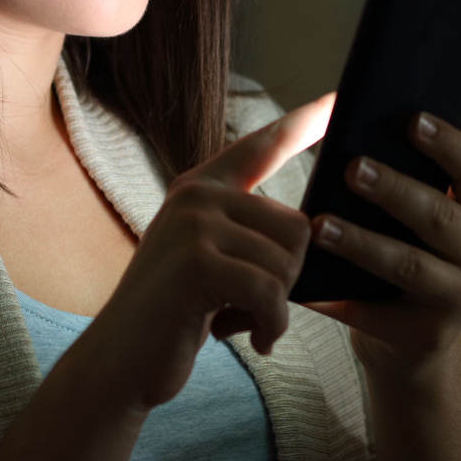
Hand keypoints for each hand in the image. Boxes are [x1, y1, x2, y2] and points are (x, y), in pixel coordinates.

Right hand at [82, 96, 331, 411]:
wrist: (120, 363)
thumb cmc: (177, 316)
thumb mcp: (210, 260)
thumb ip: (249, 233)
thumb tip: (315, 228)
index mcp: (202, 188)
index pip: (263, 145)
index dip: (306, 121)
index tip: (340, 98)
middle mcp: (197, 195)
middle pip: (298, 226)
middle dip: (289, 278)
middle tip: (251, 306)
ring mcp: (193, 225)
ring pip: (288, 263)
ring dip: (278, 308)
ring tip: (241, 320)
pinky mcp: (196, 263)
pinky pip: (270, 292)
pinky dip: (272, 326)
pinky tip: (254, 340)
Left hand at [304, 114, 460, 376]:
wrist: (409, 337)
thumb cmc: (408, 250)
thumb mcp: (423, 210)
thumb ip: (416, 170)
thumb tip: (387, 105)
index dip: (449, 144)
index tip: (412, 119)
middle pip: (441, 217)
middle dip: (395, 190)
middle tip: (351, 168)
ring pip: (409, 266)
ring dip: (362, 244)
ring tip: (321, 226)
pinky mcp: (430, 335)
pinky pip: (380, 314)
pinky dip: (341, 300)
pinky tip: (306, 285)